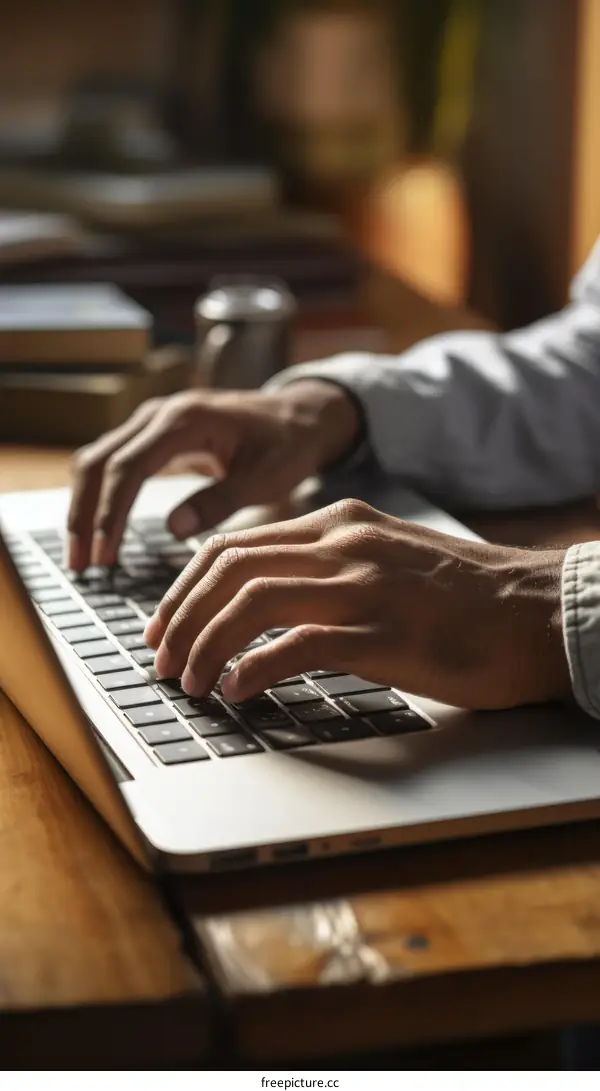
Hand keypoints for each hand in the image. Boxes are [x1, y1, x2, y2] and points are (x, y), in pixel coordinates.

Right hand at [66, 381, 358, 569]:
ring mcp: (151, 422)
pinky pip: (111, 463)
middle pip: (99, 462)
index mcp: (185, 421)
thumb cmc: (287, 447)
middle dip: (84, 515)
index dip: (110, 513)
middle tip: (80, 566)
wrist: (296, 416)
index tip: (105, 555)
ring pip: (97, 461)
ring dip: (83, 507)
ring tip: (81, 557)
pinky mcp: (151, 435)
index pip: (128, 467)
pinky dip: (98, 497)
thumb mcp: (266, 479)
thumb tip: (173, 529)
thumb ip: (221, 501)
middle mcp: (159, 414)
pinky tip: (97, 532)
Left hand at [145, 498, 570, 710]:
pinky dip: (252, 670)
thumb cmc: (465, 596)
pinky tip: (239, 690)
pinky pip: (295, 646)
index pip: (235, 545)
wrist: (540, 611)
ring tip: (190, 682)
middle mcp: (345, 545)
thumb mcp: (388, 556)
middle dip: (180, 616)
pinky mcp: (385, 634)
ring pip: (250, 603)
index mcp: (340, 523)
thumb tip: (265, 600)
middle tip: (162, 658)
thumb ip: (331, 565)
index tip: (165, 624)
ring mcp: (364, 587)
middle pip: (228, 568)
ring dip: (204, 645)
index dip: (184, 587)